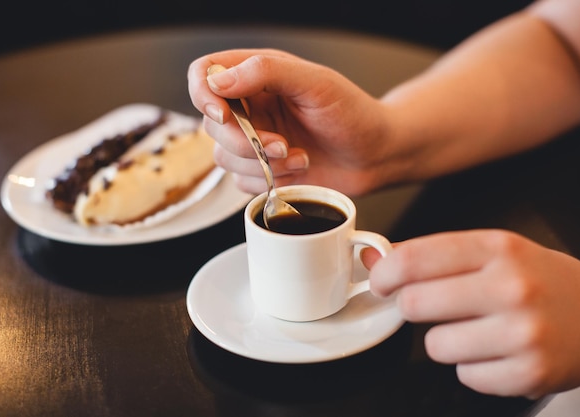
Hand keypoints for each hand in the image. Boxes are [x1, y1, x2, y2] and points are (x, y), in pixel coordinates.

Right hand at [187, 49, 396, 195]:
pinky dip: (268, 181)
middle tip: (281, 144)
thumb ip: (266, 72)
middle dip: (244, 141)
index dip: (203, 94)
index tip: (225, 114)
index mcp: (257, 75)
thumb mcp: (315, 83)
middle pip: (210, 123)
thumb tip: (218, 80)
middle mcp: (250, 106)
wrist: (376, 155)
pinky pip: (241, 182)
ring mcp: (253, 140)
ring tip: (301, 158)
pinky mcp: (260, 170)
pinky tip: (299, 170)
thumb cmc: (353, 113)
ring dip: (261, 164)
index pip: (204, 73)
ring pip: (223, 157)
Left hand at [362, 229, 579, 397]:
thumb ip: (432, 254)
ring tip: (475, 329)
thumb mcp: (492, 251)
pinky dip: (472, 367)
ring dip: (444, 340)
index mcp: (498, 249)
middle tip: (428, 306)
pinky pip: (464, 375)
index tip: (383, 281)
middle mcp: (512, 287)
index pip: (416, 258)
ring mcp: (523, 333)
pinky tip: (495, 351)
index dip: (386, 273)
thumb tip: (374, 260)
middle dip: (411, 307)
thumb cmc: (540, 281)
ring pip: (435, 345)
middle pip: (416, 303)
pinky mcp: (529, 373)